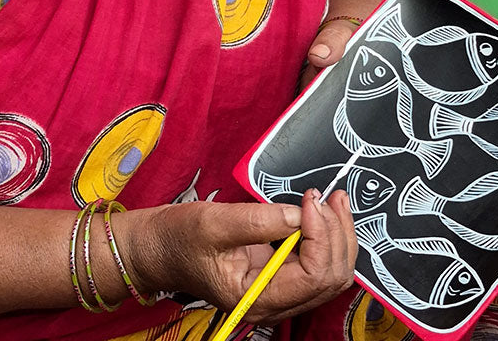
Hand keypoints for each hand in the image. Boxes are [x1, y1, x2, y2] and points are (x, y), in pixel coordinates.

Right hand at [124, 194, 355, 322]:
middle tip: (329, 196)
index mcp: (256, 298)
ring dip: (337, 235)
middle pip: (329, 278)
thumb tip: (300, 214)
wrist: (159, 247)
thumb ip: (259, 220)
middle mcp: (273, 301)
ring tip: (333, 200)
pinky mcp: (279, 272)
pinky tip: (322, 211)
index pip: (311, 276)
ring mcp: (278, 289)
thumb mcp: (214, 223)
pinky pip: (317, 261)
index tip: (309, 201)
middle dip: (336, 235)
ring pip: (329, 272)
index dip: (319, 236)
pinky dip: (326, 236)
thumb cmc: (178, 239)